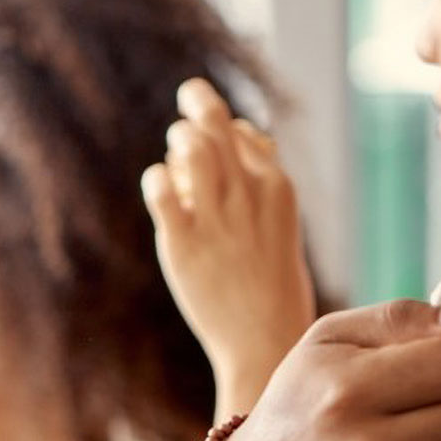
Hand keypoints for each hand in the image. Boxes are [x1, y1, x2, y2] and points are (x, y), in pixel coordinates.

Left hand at [143, 79, 316, 409]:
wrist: (265, 341)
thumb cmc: (275, 286)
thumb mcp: (283, 226)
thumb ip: (264, 181)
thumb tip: (243, 133)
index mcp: (280, 190)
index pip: (244, 133)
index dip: (225, 128)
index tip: (217, 140)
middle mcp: (249, 195)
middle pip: (215, 125)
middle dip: (197, 103)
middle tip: (189, 99)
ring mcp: (216, 217)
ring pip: (188, 145)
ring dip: (178, 141)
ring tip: (179, 157)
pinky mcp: (182, 241)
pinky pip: (160, 185)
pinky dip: (157, 178)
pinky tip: (163, 190)